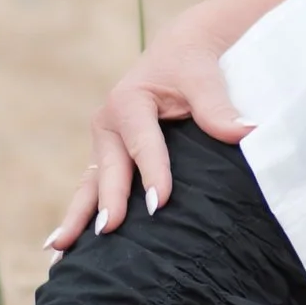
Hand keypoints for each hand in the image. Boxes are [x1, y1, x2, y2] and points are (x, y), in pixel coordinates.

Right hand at [45, 19, 252, 251]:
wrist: (177, 54)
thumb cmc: (191, 66)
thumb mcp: (204, 80)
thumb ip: (218, 108)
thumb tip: (247, 132)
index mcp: (129, 102)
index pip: (143, 144)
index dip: (153, 174)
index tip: (159, 204)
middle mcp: (108, 123)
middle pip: (108, 169)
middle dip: (107, 202)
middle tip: (109, 231)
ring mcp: (103, 142)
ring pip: (89, 185)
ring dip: (75, 217)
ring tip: (58, 251)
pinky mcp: (105, 156)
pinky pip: (92, 188)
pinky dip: (80, 215)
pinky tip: (67, 248)